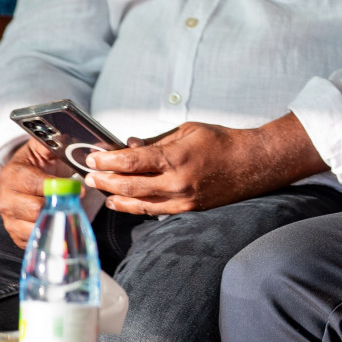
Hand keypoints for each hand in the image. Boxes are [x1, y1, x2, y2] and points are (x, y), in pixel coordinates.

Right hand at [0, 138, 71, 247]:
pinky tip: (59, 224)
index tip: (77, 187)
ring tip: (68, 212)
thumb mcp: (43, 147)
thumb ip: (52, 143)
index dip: (58, 187)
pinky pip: (32, 240)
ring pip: (33, 227)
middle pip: (34, 209)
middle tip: (74, 202)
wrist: (25, 176)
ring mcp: (9, 219)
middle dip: (57, 206)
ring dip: (54, 221)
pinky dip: (48, 235)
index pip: (34, 185)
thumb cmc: (38, 162)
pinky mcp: (16, 234)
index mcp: (12, 175)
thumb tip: (66, 139)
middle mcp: (6, 199)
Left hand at [83, 122, 292, 214]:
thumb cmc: (222, 142)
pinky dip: (134, 206)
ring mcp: (182, 200)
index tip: (92, 158)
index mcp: (177, 157)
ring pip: (138, 203)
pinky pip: (153, 210)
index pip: (131, 161)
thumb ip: (155, 141)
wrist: (253, 164)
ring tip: (101, 190)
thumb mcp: (187, 130)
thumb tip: (128, 146)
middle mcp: (177, 182)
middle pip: (128, 186)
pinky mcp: (187, 210)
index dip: (107, 161)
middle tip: (89, 175)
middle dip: (104, 181)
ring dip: (115, 197)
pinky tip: (122, 201)